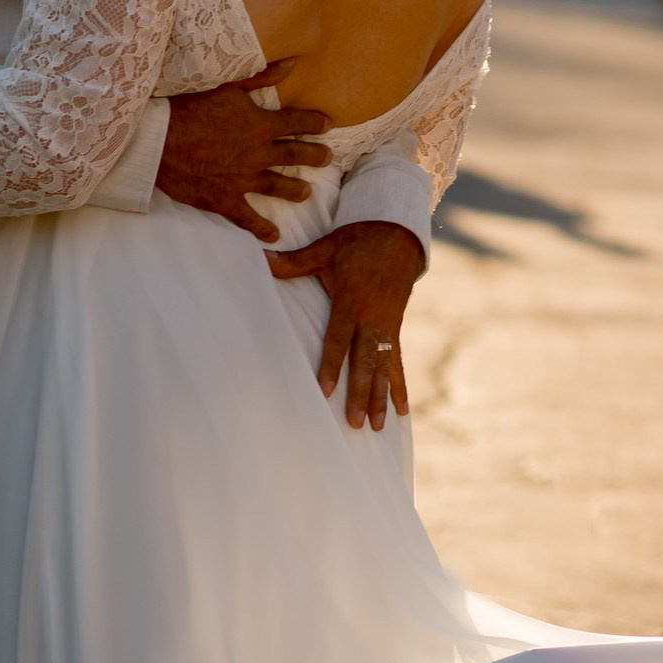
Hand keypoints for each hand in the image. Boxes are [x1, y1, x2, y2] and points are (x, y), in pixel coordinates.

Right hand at [157, 58, 332, 242]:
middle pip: (295, 157)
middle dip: (314, 157)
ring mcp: (243, 180)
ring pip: (278, 188)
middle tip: (328, 160)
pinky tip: (274, 235)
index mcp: (261, 126)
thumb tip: (291, 64)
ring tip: (306, 193)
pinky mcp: (225, 200)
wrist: (160, 139)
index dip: (314, 124)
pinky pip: (248, 218)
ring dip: (295, 191)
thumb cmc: (191, 108)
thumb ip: (262, 77)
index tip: (327, 125)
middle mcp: (258, 155)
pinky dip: (261, 228)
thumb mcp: (228, 86)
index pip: (297, 124)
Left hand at [266, 220, 422, 429]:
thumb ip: (293, 261)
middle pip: (365, 361)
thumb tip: (260, 257)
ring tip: (378, 426)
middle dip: (361, 393)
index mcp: (352, 300)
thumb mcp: (325, 249)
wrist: (398, 235)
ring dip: (381, 397)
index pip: (339, 338)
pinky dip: (399, 387)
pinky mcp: (396, 329)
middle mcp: (372, 317)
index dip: (332, 364)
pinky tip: (402, 411)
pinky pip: (398, 362)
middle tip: (355, 422)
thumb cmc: (356, 242)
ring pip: (384, 367)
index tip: (325, 390)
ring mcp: (387, 325)